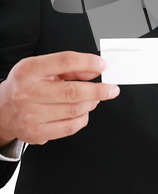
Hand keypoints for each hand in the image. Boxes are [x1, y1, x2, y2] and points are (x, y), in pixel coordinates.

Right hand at [0, 51, 118, 146]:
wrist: (2, 109)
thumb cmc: (25, 84)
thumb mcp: (41, 67)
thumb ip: (68, 67)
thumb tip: (93, 69)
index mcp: (30, 70)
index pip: (65, 61)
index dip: (88, 62)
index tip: (103, 65)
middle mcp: (28, 92)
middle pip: (73, 91)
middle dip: (99, 90)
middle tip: (111, 89)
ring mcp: (31, 114)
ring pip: (74, 110)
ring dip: (91, 103)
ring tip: (93, 98)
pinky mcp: (36, 133)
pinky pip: (70, 127)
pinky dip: (82, 118)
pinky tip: (82, 112)